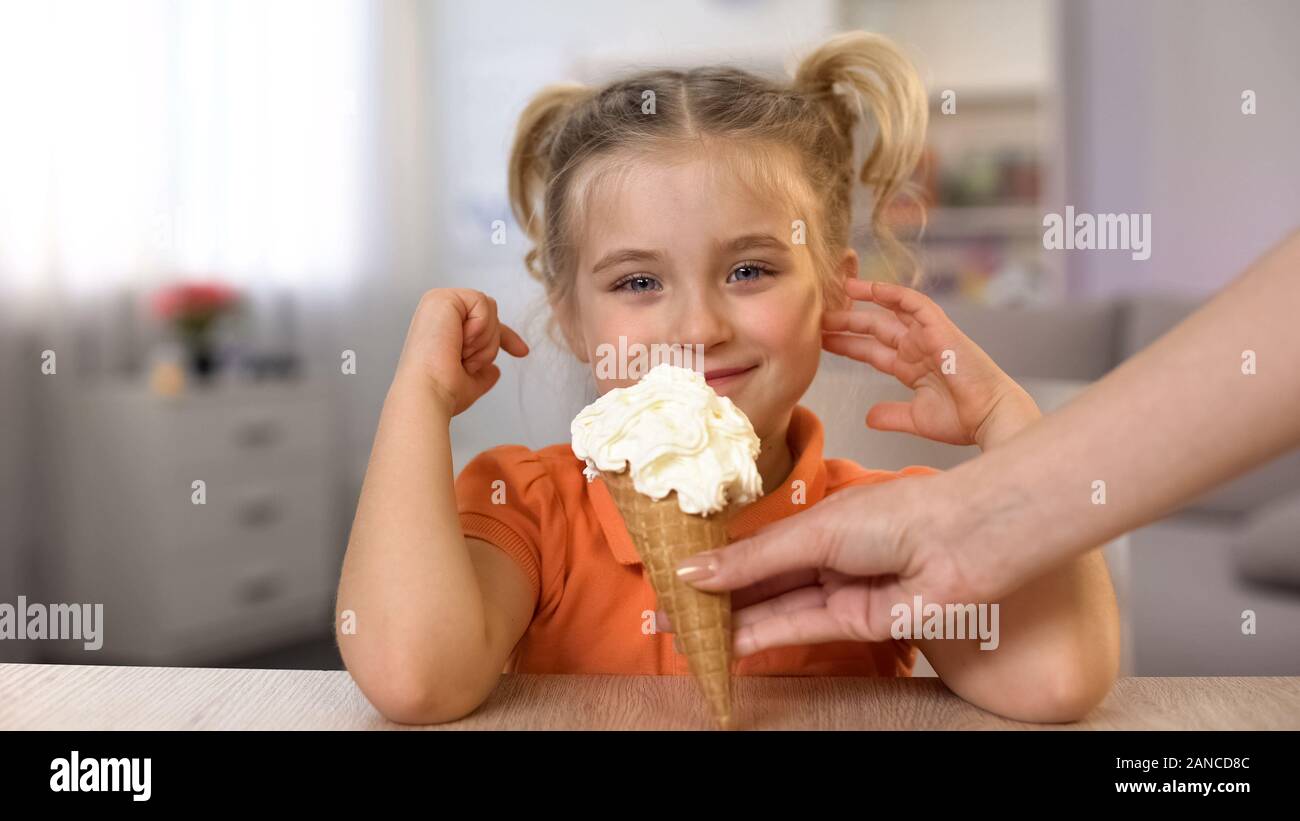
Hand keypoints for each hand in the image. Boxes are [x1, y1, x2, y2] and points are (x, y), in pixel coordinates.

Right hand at [394, 288, 529, 415]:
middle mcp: (438, 310)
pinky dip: (479, 327)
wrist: (430, 393)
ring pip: (490, 309)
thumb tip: (494, 372)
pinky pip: (483, 303)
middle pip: (491, 314)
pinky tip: (460, 341)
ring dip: (484, 339)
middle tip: (467, 362)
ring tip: (461, 353)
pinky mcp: (443, 297)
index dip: (506, 337)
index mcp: (441, 326)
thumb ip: (482, 374)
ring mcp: (439, 302)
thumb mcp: (470, 382)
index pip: (482, 323)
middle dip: (490, 344)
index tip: (523, 352)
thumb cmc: (442, 390)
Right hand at [664, 472, 1001, 657]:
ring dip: (732, 622)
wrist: (963, 541)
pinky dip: (762, 635)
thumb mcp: (813, 532)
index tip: (673, 574)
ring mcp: (839, 591)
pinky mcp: (854, 624)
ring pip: (775, 609)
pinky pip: (799, 628)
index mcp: (818, 521)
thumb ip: (753, 559)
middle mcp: (826, 557)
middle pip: (762, 581)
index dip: (716, 561)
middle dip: (718, 597)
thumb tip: (694, 571)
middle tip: (670, 612)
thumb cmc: (900, 514)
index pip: (756, 546)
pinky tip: (726, 641)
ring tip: (687, 633)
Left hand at [822, 279, 1036, 448]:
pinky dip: (892, 293)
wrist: (990, 417)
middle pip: (874, 329)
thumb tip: (868, 417)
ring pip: (889, 311)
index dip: (847, 344)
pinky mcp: (940, 328)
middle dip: (846, 323)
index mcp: (912, 367)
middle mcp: (918, 347)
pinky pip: (913, 302)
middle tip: (818, 317)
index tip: (821, 341)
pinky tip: (868, 287)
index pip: (871, 351)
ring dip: (863, 302)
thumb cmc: (964, 419)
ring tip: (836, 292)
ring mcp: (928, 335)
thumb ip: (891, 415)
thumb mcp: (917, 418)